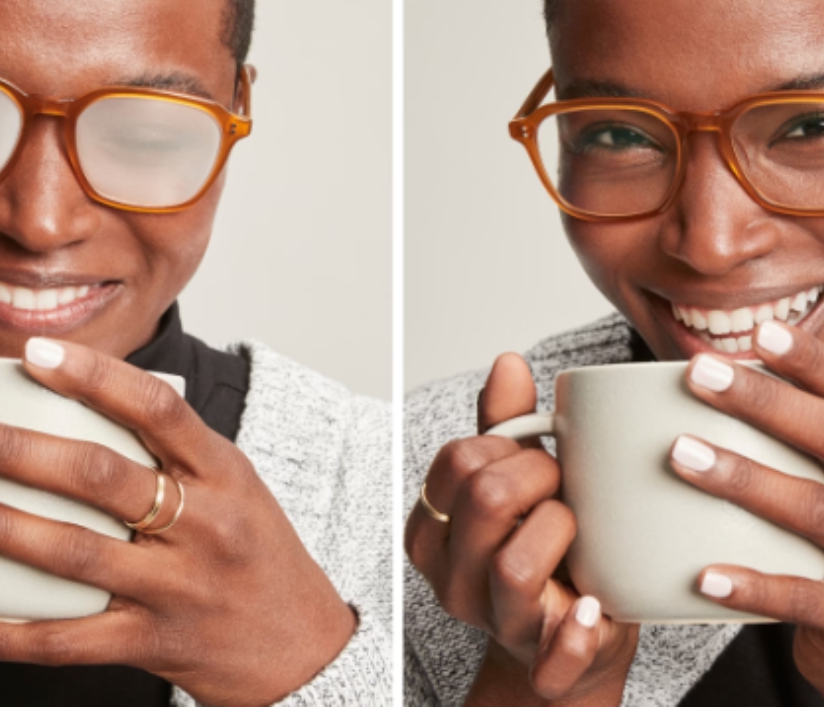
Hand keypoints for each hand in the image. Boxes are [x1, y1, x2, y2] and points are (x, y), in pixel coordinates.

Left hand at [0, 339, 354, 706]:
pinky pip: (65, 640)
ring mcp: (177, 586)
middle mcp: (203, 524)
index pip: (158, 407)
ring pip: (72, 552)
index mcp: (225, 472)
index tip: (39, 352)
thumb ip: (178, 453)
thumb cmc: (262, 552)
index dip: (95, 375)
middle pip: (99, 475)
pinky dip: (3, 631)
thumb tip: (91, 413)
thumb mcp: (237, 486)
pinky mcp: (152, 642)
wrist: (301, 644)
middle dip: (17, 450)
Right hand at [405, 353, 637, 702]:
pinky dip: (576, 634)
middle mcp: (449, 575)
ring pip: (514, 564)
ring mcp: (490, 621)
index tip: (537, 456)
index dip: (510, 446)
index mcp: (434, 525)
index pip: (459, 459)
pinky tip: (593, 606)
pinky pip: (552, 657)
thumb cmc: (542, 540)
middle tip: (562, 486)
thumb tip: (507, 362)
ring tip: (577, 532)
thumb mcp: (520, 478)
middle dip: (540, 475)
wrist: (571, 629)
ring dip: (561, 531)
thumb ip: (506, 424)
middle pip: (485, 499)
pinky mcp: (538, 665)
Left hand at [671, 321, 823, 693]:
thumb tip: (727, 366)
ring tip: (680, 451)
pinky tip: (706, 576)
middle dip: (764, 403)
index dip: (811, 363)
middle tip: (698, 371)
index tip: (763, 332)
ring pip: (812, 509)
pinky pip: (807, 599)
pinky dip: (757, 588)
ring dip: (746, 479)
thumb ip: (798, 428)